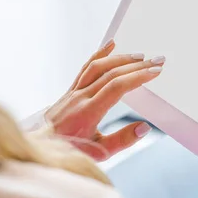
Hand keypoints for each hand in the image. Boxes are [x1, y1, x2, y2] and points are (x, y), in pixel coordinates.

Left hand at [46, 40, 164, 160]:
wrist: (40, 147)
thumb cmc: (69, 151)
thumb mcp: (98, 152)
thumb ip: (122, 140)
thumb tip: (144, 127)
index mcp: (88, 112)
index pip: (116, 87)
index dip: (137, 77)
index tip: (155, 71)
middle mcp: (80, 97)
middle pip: (111, 74)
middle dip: (137, 65)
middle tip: (158, 60)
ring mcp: (73, 91)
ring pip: (97, 67)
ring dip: (120, 58)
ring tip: (140, 56)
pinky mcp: (70, 90)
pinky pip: (85, 68)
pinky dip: (99, 54)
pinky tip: (111, 45)